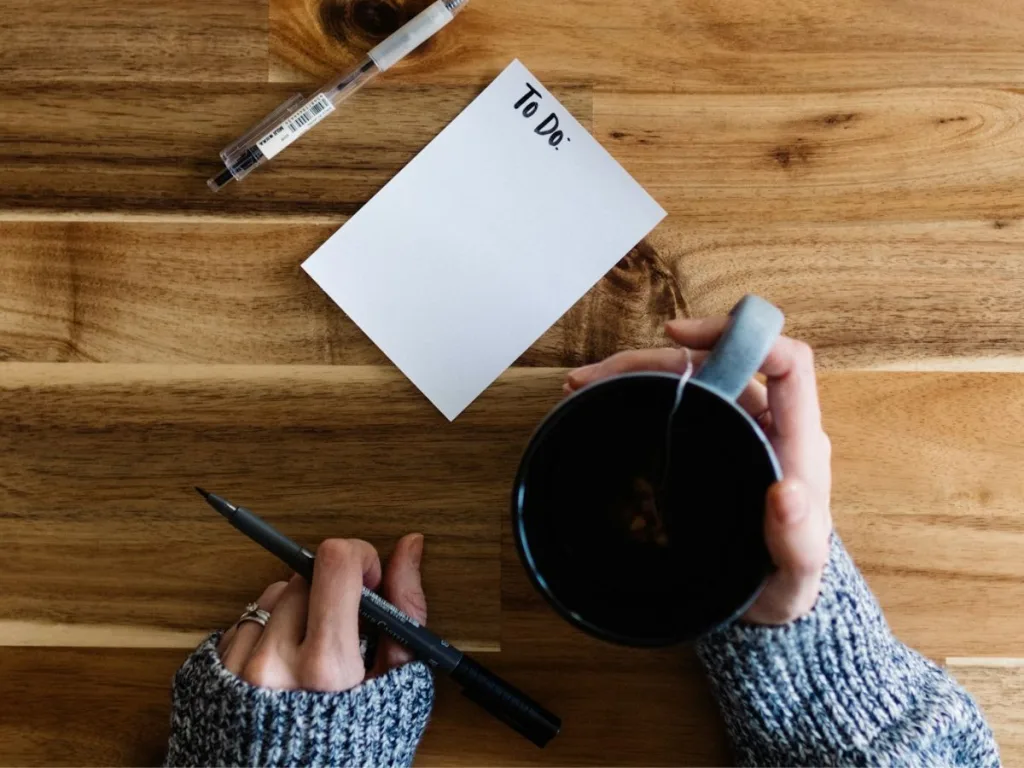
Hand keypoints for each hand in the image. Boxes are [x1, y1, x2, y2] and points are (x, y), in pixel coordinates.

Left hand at [216, 533, 426, 689]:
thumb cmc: (352, 756)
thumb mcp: (399, 689)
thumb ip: (405, 611)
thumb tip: (408, 548)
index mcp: (327, 669)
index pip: (335, 563)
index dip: (360, 558)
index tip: (369, 580)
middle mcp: (273, 666)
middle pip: (303, 575)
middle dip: (330, 591)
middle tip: (344, 631)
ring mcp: (234, 673)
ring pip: (270, 595)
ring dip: (296, 611)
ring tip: (312, 658)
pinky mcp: (207, 680)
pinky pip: (241, 623)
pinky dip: (266, 634)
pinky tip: (284, 671)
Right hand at [565, 317, 831, 624]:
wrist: (760, 604)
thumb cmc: (782, 587)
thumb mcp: (793, 578)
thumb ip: (797, 542)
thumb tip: (789, 494)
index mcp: (796, 445)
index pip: (786, 363)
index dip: (741, 335)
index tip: (679, 336)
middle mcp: (767, 427)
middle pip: (720, 362)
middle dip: (656, 358)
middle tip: (598, 376)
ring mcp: (737, 432)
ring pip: (692, 378)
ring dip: (637, 372)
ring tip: (585, 384)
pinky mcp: (710, 444)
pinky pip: (677, 403)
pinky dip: (637, 395)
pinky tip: (602, 402)